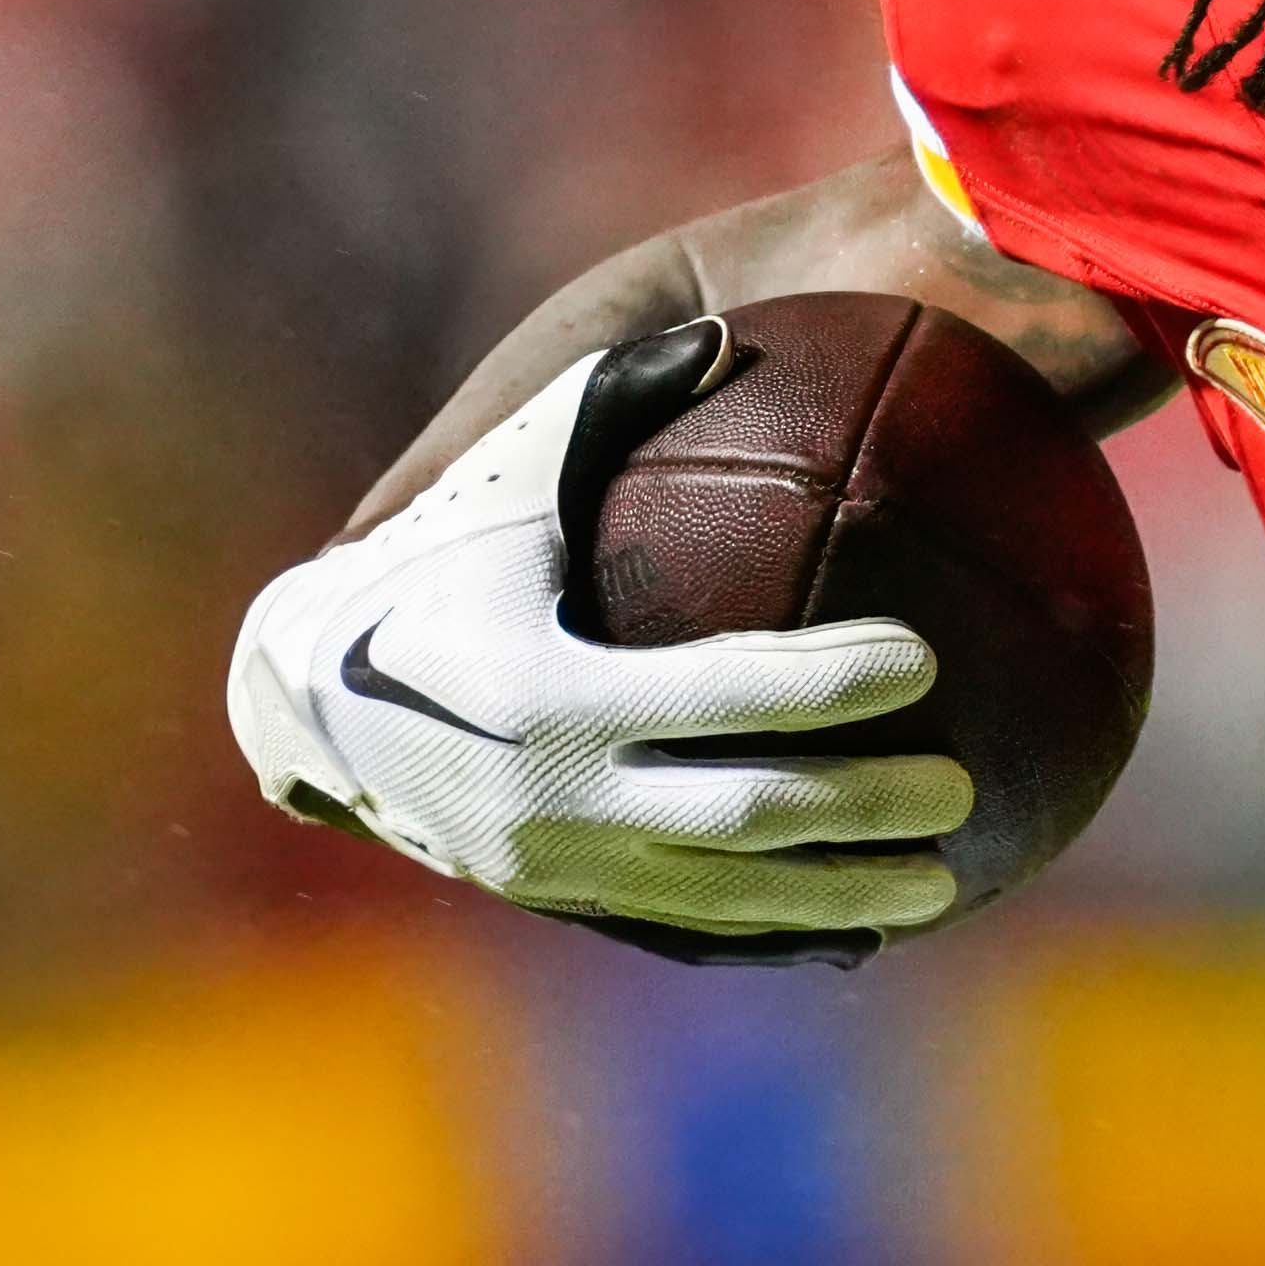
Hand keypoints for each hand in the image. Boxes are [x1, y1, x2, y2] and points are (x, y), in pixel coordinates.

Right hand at [224, 323, 969, 962]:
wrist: (301, 699)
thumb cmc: (427, 564)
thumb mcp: (503, 479)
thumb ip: (609, 401)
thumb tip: (732, 334)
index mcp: (538, 689)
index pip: (718, 693)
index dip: (828, 682)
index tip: (926, 660)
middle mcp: (546, 795)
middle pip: (745, 816)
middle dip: (865, 808)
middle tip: (963, 785)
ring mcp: (553, 866)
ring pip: (730, 898)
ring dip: (844, 895)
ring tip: (949, 878)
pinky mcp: (560, 903)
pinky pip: (689, 930)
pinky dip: (781, 931)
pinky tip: (869, 929)